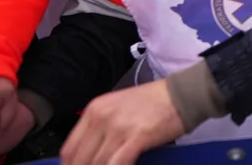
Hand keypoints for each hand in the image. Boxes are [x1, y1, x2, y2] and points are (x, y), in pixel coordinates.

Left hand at [60, 80, 185, 164]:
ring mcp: (118, 127)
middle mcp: (102, 117)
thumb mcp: (118, 108)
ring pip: (96, 164)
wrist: (182, 93)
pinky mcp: (136, 137)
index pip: (69, 148)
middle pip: (80, 159)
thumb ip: (101, 128)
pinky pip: (117, 163)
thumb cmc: (154, 102)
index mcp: (94, 110)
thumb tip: (92, 154)